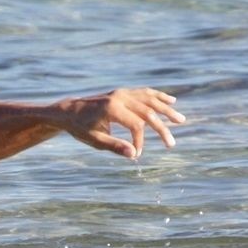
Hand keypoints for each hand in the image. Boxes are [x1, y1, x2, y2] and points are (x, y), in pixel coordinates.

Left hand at [61, 88, 184, 158]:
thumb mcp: (95, 140)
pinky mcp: (122, 92)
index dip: (140, 141)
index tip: (137, 154)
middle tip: (172, 143)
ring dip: (166, 109)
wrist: (68, 111)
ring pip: (149, 99)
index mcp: (113, 109)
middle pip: (148, 111)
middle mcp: (119, 97)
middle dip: (161, 128)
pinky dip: (158, 96)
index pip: (137, 125)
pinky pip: (144, 93)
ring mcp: (122, 93)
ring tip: (179, 119)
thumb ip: (115, 146)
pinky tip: (170, 100)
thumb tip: (134, 155)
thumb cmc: (80, 128)